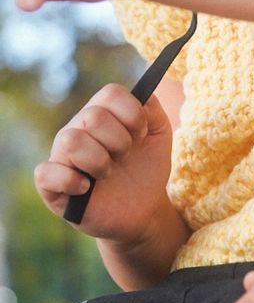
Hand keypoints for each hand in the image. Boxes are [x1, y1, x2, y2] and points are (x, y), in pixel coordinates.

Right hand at [35, 83, 173, 243]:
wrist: (143, 208)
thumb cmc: (146, 168)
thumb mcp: (159, 135)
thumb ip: (152, 109)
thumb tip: (140, 95)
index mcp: (102, 112)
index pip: (110, 93)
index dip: (132, 114)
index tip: (141, 135)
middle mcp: (78, 129)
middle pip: (93, 117)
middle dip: (119, 142)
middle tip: (124, 158)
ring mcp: (62, 156)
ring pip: (71, 141)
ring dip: (99, 161)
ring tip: (107, 174)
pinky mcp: (51, 185)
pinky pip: (45, 173)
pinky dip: (70, 181)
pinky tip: (86, 188)